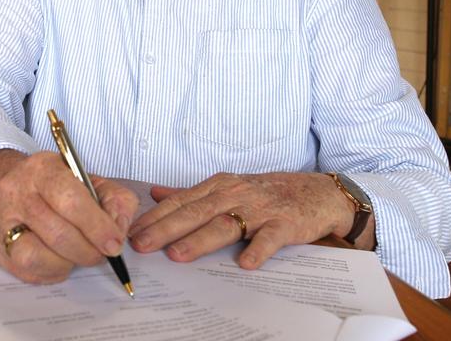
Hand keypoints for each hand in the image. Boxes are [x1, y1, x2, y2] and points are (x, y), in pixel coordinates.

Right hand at [0, 149, 138, 283]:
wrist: (6, 192)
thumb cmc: (54, 188)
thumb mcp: (88, 180)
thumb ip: (114, 199)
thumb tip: (119, 228)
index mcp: (43, 169)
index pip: (70, 199)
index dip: (97, 225)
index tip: (115, 243)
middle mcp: (17, 192)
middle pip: (58, 232)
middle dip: (89, 250)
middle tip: (103, 253)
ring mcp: (3, 223)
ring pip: (40, 255)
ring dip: (70, 261)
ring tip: (80, 253)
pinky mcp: (1, 250)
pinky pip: (31, 270)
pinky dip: (54, 270)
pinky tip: (61, 259)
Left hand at [128, 171, 366, 269]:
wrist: (317, 193)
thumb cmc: (267, 193)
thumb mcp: (227, 187)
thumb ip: (191, 193)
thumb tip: (155, 193)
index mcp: (218, 185)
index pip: (181, 202)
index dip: (156, 217)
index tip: (133, 233)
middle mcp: (235, 194)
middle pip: (196, 212)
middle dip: (166, 229)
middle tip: (143, 245)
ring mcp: (260, 208)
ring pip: (226, 224)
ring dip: (200, 240)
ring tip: (177, 255)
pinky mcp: (285, 223)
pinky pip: (270, 238)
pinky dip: (257, 249)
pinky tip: (245, 264)